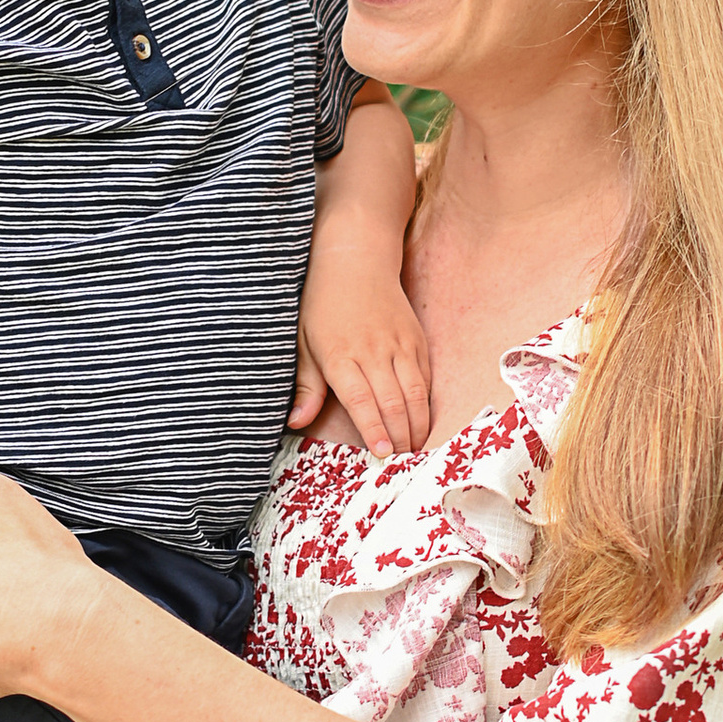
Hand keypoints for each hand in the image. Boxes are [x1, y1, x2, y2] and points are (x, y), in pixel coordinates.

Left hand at [290, 247, 431, 456]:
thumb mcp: (304, 342)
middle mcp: (374, 351)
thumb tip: (296, 422)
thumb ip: (306, 386)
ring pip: (415, 393)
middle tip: (401, 462)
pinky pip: (426, 378)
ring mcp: (399, 344)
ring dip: (417, 424)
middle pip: (392, 403)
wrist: (356, 259)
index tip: (382, 454)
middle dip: (399, 436)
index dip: (373, 430)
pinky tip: (422, 421)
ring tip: (415, 449)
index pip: (361, 400)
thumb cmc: (322, 303)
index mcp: (341, 355)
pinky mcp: (416, 339)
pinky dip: (426, 403)